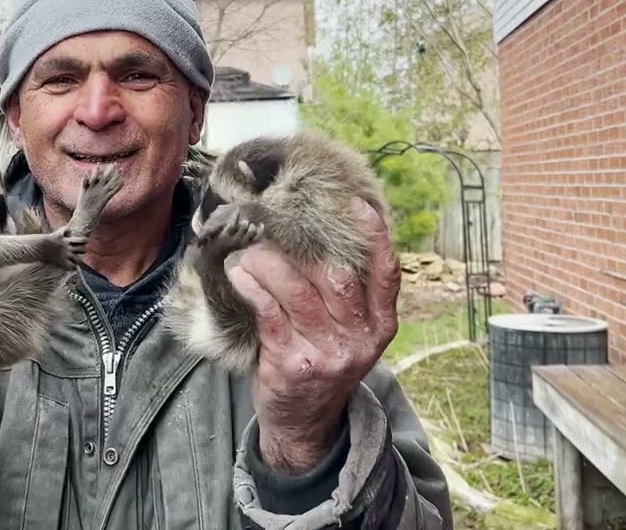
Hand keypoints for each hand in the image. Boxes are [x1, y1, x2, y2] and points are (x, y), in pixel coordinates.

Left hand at [228, 198, 399, 472]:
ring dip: (269, 263)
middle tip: (274, 223)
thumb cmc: (323, 360)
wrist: (305, 423)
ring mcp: (327, 353)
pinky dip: (252, 287)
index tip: (355, 202)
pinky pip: (270, 313)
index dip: (375, 235)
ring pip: (299, 291)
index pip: (387, 273)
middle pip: (337, 276)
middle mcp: (360, 339)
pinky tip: (238, 273)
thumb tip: (324, 232)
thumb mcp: (351, 332)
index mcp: (381, 325)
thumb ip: (349, 294)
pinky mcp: (293, 363)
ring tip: (247, 248)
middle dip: (303, 245)